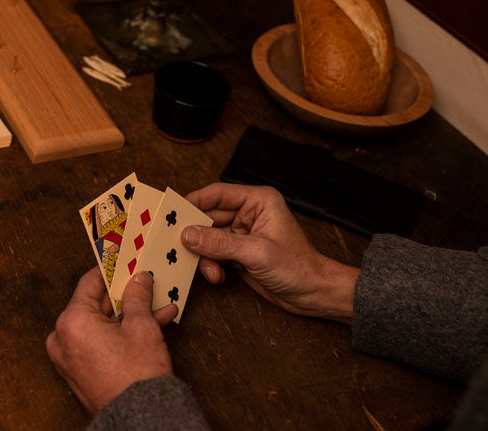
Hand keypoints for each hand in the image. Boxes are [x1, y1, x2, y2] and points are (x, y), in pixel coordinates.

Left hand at [46, 268, 176, 414]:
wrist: (140, 419)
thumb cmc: (136, 375)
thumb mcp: (141, 325)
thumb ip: (137, 296)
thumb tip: (138, 279)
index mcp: (71, 321)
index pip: (89, 283)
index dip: (111, 270)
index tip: (123, 260)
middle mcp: (63, 338)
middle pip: (96, 305)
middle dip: (126, 296)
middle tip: (144, 283)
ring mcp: (70, 358)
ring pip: (103, 325)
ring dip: (131, 316)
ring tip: (159, 306)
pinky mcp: (81, 372)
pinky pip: (101, 342)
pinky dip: (123, 334)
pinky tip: (153, 326)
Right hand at [182, 183, 358, 322]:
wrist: (313, 294)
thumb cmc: (298, 267)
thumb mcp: (257, 253)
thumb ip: (220, 243)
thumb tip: (189, 235)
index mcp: (258, 201)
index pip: (218, 194)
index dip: (194, 201)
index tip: (173, 212)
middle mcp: (249, 214)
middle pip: (209, 216)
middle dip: (195, 233)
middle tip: (177, 244)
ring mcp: (243, 234)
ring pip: (209, 238)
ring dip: (204, 255)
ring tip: (209, 270)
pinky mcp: (240, 253)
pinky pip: (214, 253)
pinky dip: (211, 265)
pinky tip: (217, 276)